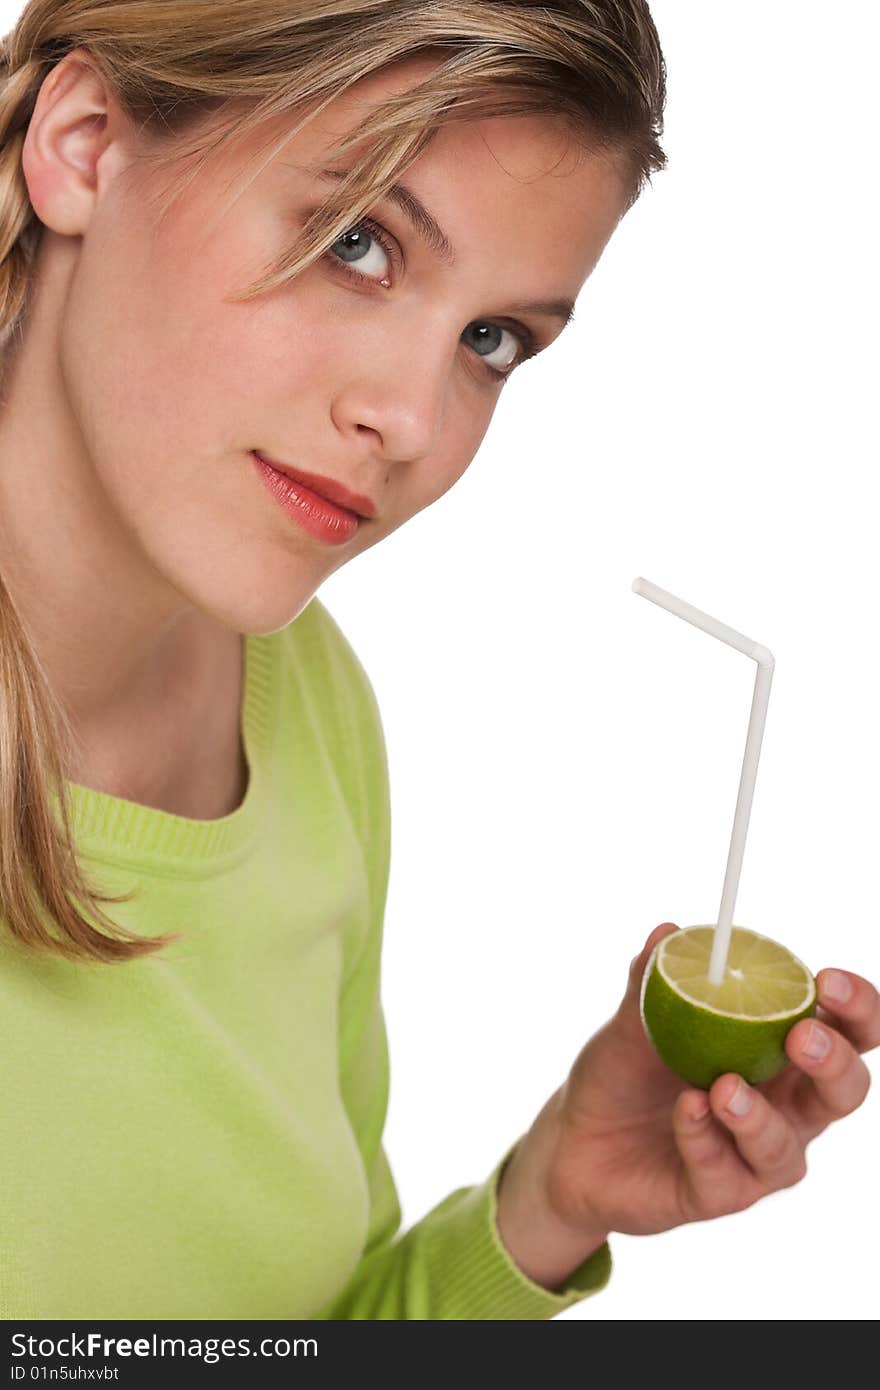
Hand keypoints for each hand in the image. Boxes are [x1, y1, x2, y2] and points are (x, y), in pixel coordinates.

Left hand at [496, 922, 878, 1283]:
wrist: (573, 1140)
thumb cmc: (624, 1074)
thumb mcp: (632, 1020)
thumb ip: (652, 979)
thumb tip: (667, 931)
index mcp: (779, 1054)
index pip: (847, 1031)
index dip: (855, 1007)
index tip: (826, 979)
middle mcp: (783, 1108)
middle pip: (845, 1090)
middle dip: (832, 1062)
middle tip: (799, 1037)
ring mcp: (754, 1157)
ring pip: (787, 1148)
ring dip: (759, 1115)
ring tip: (723, 1086)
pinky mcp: (720, 1195)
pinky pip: (724, 1174)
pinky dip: (703, 1138)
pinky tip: (683, 1111)